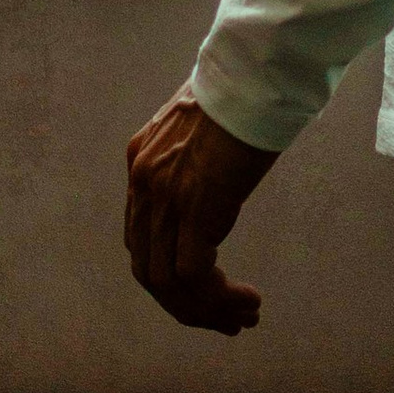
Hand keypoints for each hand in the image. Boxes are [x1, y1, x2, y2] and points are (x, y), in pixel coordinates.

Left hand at [124, 90, 277, 335]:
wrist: (253, 71)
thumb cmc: (242, 92)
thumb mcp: (203, 128)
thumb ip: (194, 161)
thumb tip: (214, 189)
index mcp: (141, 161)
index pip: (140, 239)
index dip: (169, 277)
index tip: (204, 294)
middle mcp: (143, 183)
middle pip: (146, 269)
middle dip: (184, 306)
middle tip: (225, 321)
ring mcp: (165, 197)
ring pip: (165, 282)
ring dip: (204, 310)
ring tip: (242, 317)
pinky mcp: (195, 207)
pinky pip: (191, 275)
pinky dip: (216, 299)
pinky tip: (246, 300)